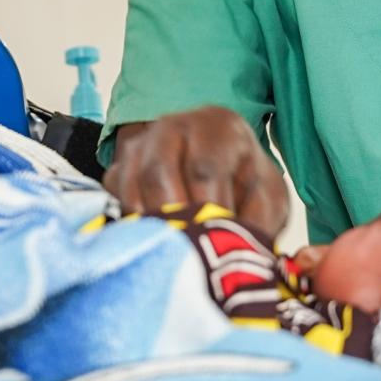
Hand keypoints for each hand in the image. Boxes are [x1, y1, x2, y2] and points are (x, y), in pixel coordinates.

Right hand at [103, 106, 290, 239]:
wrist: (225, 175)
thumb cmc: (246, 187)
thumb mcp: (266, 200)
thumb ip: (258, 219)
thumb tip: (239, 249)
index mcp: (219, 127)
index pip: (204, 167)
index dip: (209, 210)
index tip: (219, 240)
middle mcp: (174, 126)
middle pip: (157, 174)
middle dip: (175, 220)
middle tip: (191, 252)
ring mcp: (141, 146)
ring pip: (131, 188)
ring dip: (153, 227)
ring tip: (175, 253)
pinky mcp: (119, 169)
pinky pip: (115, 199)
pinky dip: (132, 226)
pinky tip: (156, 243)